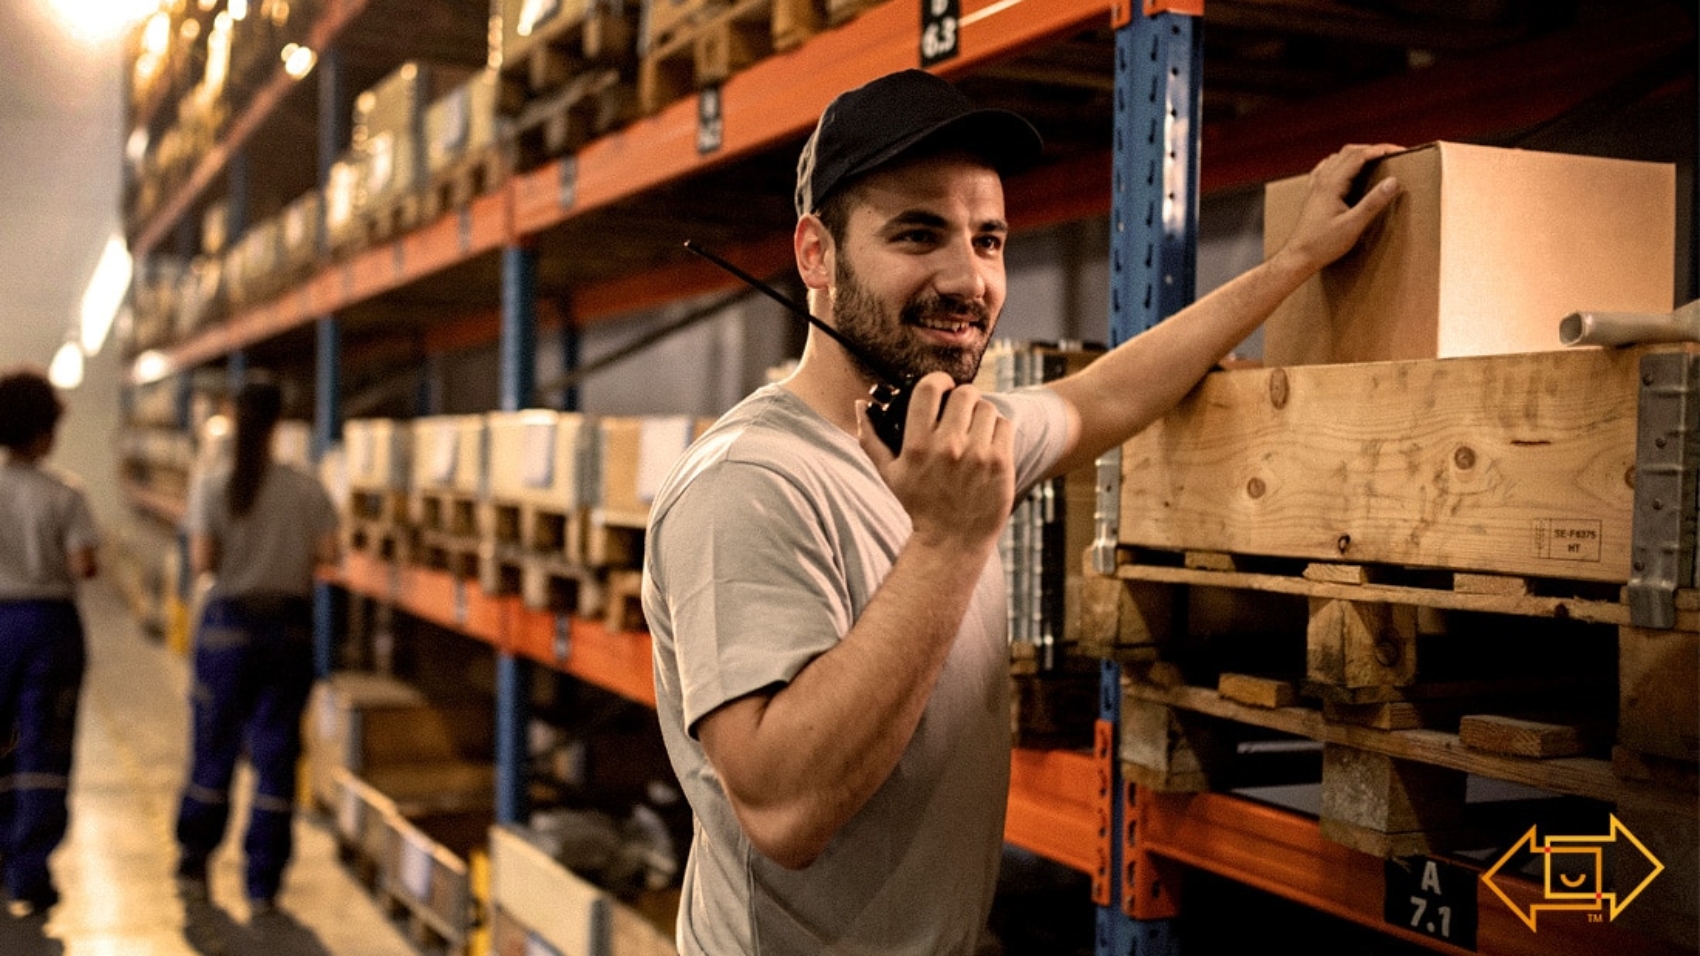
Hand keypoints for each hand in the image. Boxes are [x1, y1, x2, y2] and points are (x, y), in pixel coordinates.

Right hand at [858, 372, 1013, 549]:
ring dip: (981, 414)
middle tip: (961, 411)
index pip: (929, 389)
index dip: (939, 380)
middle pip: (965, 393)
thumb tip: (860, 405)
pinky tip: (988, 445)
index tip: (943, 386)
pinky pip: (1004, 426)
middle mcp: (947, 448)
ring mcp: (977, 456)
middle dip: (963, 397)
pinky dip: (998, 430)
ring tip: (975, 431)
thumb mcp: (889, 474)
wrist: (952, 541)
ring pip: (987, 407)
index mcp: (917, 446)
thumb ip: (871, 438)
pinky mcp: (1001, 464)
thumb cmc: (919, 505)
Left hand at [1276, 143, 1404, 273]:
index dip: (1381, 149)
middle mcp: (1321, 180)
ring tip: (1376, 160)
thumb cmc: (1323, 244)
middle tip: (1392, 155)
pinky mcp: (1313, 194)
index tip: (1400, 151)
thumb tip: (1393, 181)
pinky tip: (1348, 170)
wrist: (1298, 256)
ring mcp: (1315, 186)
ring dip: (1358, 154)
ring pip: (1338, 158)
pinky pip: (1328, 168)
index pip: (1359, 155)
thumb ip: (1373, 203)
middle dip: (1372, 149)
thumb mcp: (1353, 225)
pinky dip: (1343, 163)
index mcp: (1331, 184)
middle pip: (1348, 152)